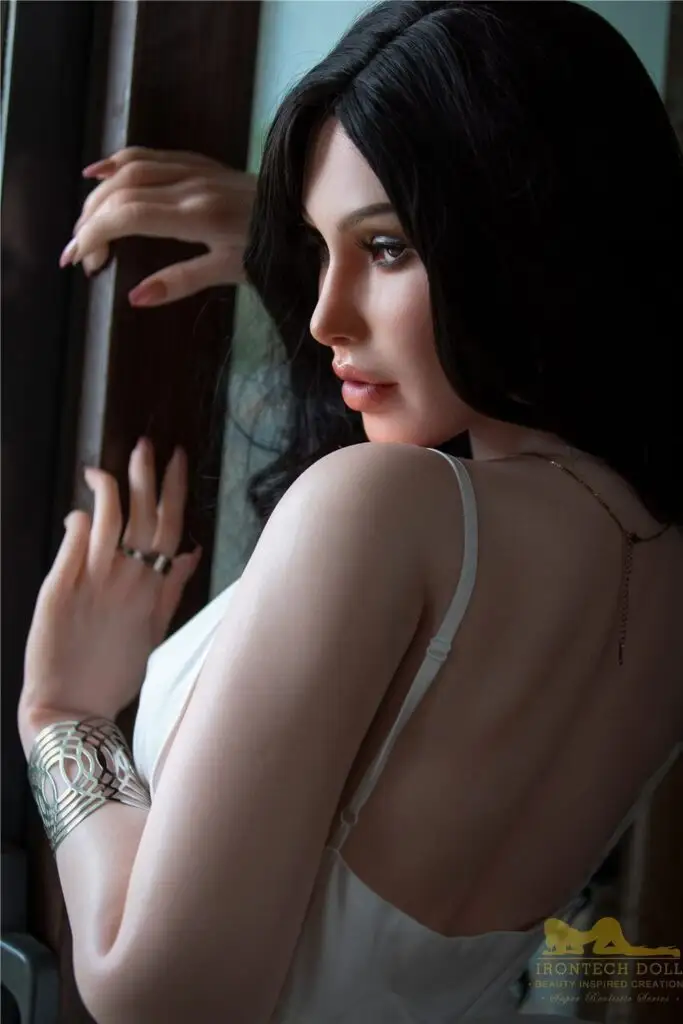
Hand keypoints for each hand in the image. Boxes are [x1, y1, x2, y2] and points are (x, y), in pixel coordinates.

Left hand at [19, 439, 201, 746]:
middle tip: (145, 445)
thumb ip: (172, 588)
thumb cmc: (114, 672)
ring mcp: (95, 583)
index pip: (170, 526)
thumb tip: (190, 552)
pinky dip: (79, 521)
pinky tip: (79, 511)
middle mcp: (129, 581)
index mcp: (153, 589)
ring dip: (110, 489)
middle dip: (145, 476)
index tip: (178, 457)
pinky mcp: (60, 589)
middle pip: (142, 516)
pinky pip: (74, 543)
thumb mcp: (154, 631)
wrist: (73, 708)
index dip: (173, 489)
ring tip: (102, 469)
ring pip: (109, 521)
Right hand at [59, 146, 256, 304]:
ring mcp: (195, 168)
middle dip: (90, 222)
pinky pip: (149, 155)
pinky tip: (96, 175)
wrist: (309, 217)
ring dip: (98, 197)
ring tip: (83, 227)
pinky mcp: (201, 162)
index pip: (127, 216)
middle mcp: (191, 184)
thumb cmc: (275, 251)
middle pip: (120, 192)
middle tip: (80, 256)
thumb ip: (181, 281)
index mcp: (197, 214)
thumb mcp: (230, 273)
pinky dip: (117, 163)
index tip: (79, 261)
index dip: (95, 235)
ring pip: (129, 170)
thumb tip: (134, 297)